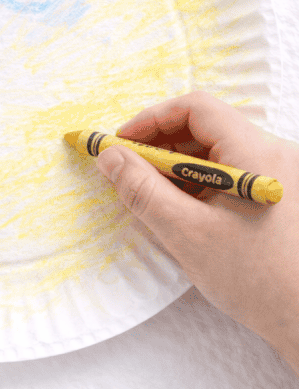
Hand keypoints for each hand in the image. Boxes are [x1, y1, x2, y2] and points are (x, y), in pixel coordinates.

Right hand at [95, 91, 298, 361]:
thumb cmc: (254, 280)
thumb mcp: (186, 232)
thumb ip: (143, 189)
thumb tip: (110, 156)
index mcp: (255, 154)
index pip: (197, 108)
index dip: (153, 119)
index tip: (123, 143)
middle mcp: (273, 155)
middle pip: (207, 127)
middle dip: (162, 143)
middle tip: (130, 168)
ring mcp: (278, 176)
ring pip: (218, 150)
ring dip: (179, 164)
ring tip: (153, 194)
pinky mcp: (276, 196)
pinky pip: (231, 172)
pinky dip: (200, 181)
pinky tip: (182, 209)